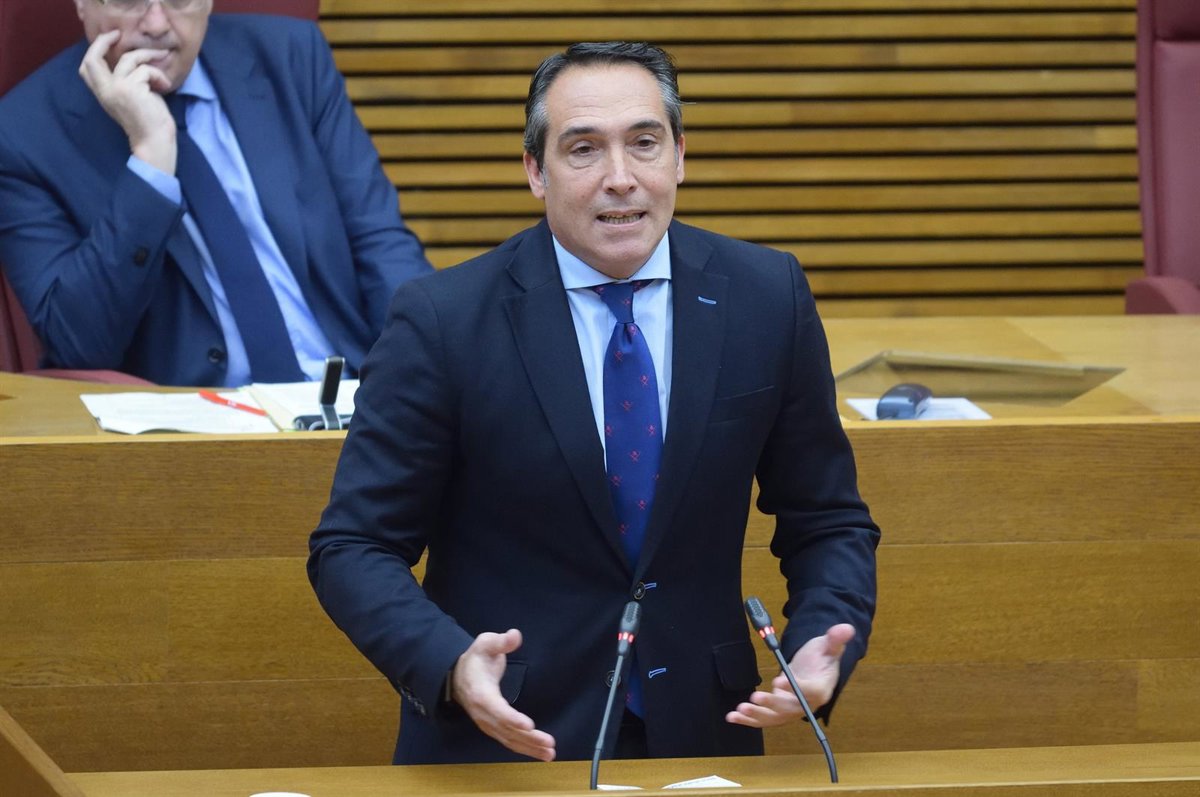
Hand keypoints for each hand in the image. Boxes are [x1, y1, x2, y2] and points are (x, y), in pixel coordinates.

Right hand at [77, 30, 177, 173]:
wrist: (155, 140)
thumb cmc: (148, 120)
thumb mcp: (131, 96)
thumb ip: (124, 79)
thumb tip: (133, 57)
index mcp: (102, 92)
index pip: (87, 66)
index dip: (95, 48)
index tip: (110, 37)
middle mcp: (104, 90)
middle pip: (93, 57)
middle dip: (105, 41)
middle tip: (120, 34)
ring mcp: (116, 88)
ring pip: (129, 59)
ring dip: (149, 58)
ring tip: (161, 68)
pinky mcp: (131, 89)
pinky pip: (146, 70)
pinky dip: (158, 75)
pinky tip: (164, 86)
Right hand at [452, 628, 555, 761]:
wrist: (458, 676)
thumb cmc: (476, 658)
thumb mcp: (485, 644)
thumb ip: (500, 641)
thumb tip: (515, 635)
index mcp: (481, 693)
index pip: (497, 709)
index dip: (512, 718)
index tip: (529, 725)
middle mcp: (484, 714)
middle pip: (507, 729)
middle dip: (529, 738)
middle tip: (550, 744)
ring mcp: (488, 724)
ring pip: (510, 740)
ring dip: (530, 748)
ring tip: (550, 754)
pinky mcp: (493, 729)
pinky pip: (509, 742)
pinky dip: (525, 749)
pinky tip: (541, 753)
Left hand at [724, 623, 854, 727]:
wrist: (815, 670)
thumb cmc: (821, 657)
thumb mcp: (828, 645)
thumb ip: (834, 639)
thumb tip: (846, 628)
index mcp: (821, 688)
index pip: (809, 691)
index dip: (794, 688)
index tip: (778, 682)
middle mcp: (807, 704)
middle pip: (789, 708)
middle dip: (771, 704)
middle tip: (754, 698)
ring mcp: (792, 710)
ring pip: (774, 717)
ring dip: (756, 715)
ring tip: (739, 710)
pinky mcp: (780, 713)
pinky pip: (764, 719)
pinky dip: (749, 720)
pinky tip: (732, 717)